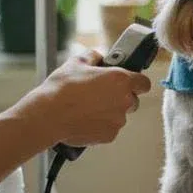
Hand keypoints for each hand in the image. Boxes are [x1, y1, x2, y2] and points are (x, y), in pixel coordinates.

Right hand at [20, 50, 151, 147]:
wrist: (48, 116)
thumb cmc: (62, 88)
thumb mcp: (77, 62)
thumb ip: (94, 56)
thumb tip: (98, 57)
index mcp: (121, 80)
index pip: (144, 83)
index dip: (137, 82)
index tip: (129, 82)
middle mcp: (124, 101)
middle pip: (133, 100)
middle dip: (121, 98)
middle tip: (101, 95)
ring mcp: (118, 120)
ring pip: (120, 116)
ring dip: (109, 112)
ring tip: (87, 108)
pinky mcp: (109, 136)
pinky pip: (109, 129)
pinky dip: (101, 125)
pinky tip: (84, 119)